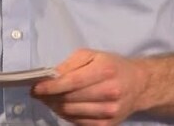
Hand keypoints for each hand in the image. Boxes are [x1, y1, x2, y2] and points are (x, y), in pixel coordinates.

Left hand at [31, 49, 151, 125]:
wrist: (137, 85)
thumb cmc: (112, 66)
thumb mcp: (92, 55)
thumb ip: (70, 64)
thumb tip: (50, 76)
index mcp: (106, 71)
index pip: (72, 82)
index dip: (51, 86)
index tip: (36, 87)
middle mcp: (110, 93)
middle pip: (70, 99)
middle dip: (49, 96)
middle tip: (39, 92)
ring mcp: (109, 112)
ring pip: (71, 112)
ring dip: (55, 106)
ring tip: (49, 98)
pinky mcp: (107, 125)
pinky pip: (77, 122)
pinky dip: (65, 115)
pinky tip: (62, 106)